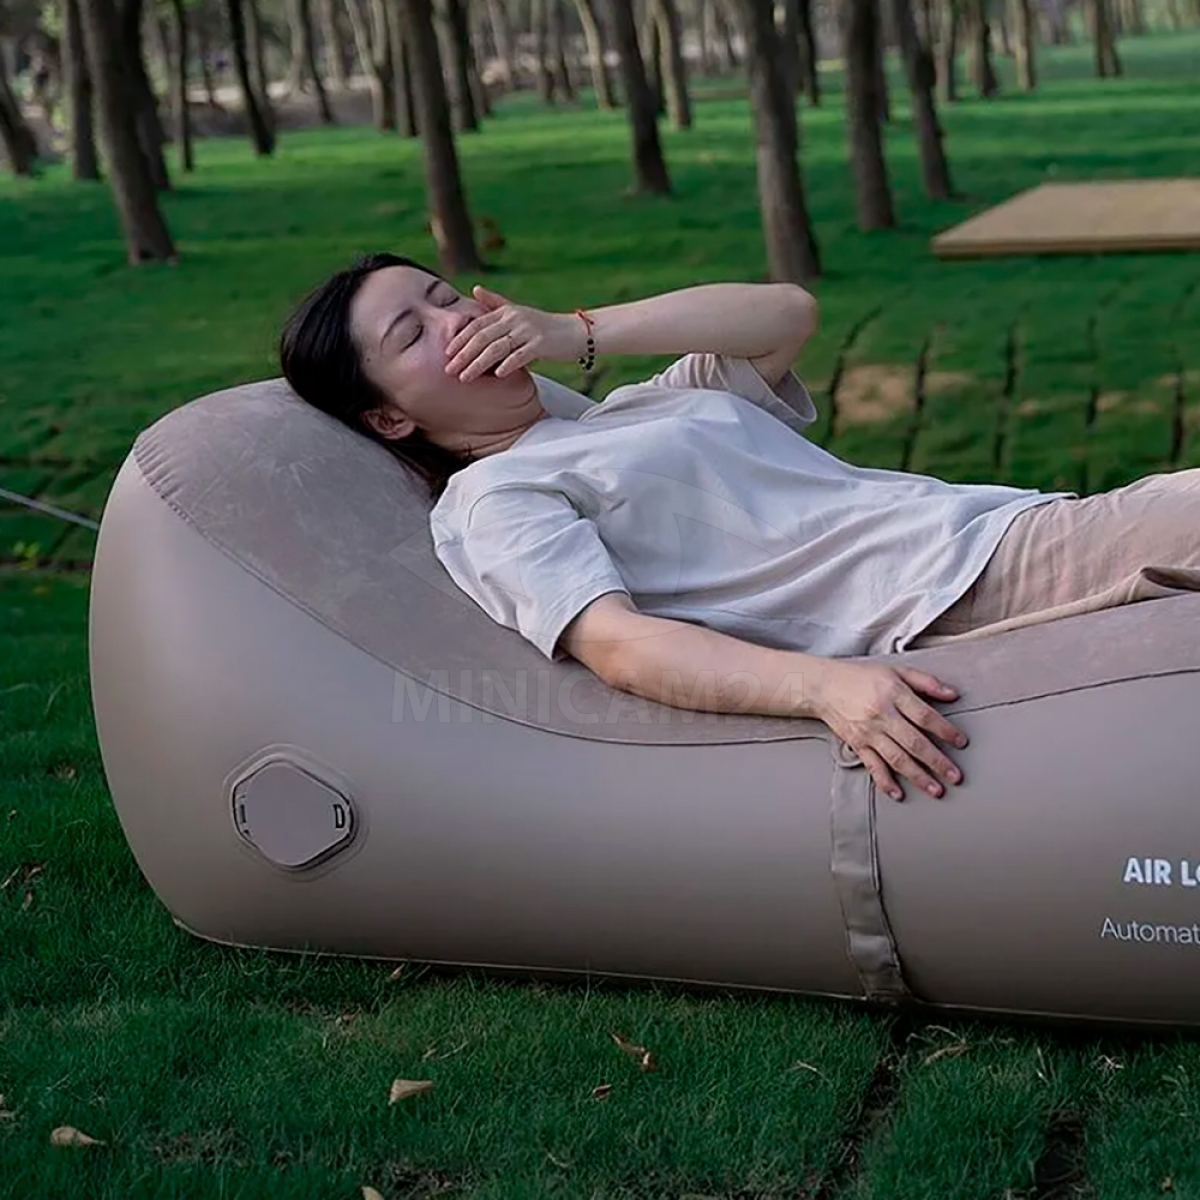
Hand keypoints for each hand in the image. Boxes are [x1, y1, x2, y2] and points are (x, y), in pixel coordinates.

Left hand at [444, 285, 581, 381]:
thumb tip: (474, 289)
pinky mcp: (541, 344)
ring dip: (478, 364)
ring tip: (465, 377)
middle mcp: (515, 318)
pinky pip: (520, 356)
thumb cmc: (544, 327)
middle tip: (449, 370)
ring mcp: (528, 331)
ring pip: (496, 348)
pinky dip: (507, 364)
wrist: (576, 332)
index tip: (446, 353)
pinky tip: (496, 375)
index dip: (460, 339)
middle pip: (482, 338)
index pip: (477, 325)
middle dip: (463, 355)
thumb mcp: (518, 312)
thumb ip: (496, 303)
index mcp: (506, 312)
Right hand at [809, 661, 968, 801]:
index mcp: (894, 694)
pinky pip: (873, 765)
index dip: (945, 730)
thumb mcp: (896, 671)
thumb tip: (954, 694)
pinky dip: (885, 781)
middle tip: (955, 776)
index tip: (961, 742)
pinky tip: (898, 794)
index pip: (925, 716)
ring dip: (918, 776)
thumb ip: (926, 682)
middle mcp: (882, 714)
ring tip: (936, 790)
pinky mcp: (857, 744)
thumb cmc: (861, 677)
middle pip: (914, 742)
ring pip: (897, 758)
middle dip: (937, 761)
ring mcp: (868, 732)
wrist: (822, 686)